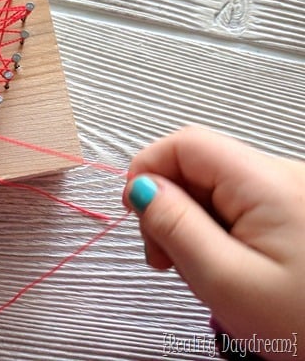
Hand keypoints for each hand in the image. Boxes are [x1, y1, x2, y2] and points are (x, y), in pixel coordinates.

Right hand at [123, 126, 303, 358]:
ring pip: (212, 188)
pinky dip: (214, 232)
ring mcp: (289, 192)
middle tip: (164, 257)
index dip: (149, 168)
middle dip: (167, 206)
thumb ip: (176, 227)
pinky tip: (221, 265)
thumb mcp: (225, 280)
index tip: (135, 211)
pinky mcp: (291, 210)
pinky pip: (234, 205)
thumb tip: (140, 188)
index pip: (187, 144)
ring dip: (189, 224)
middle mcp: (283, 176)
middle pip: (197, 165)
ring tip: (198, 270)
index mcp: (269, 184)